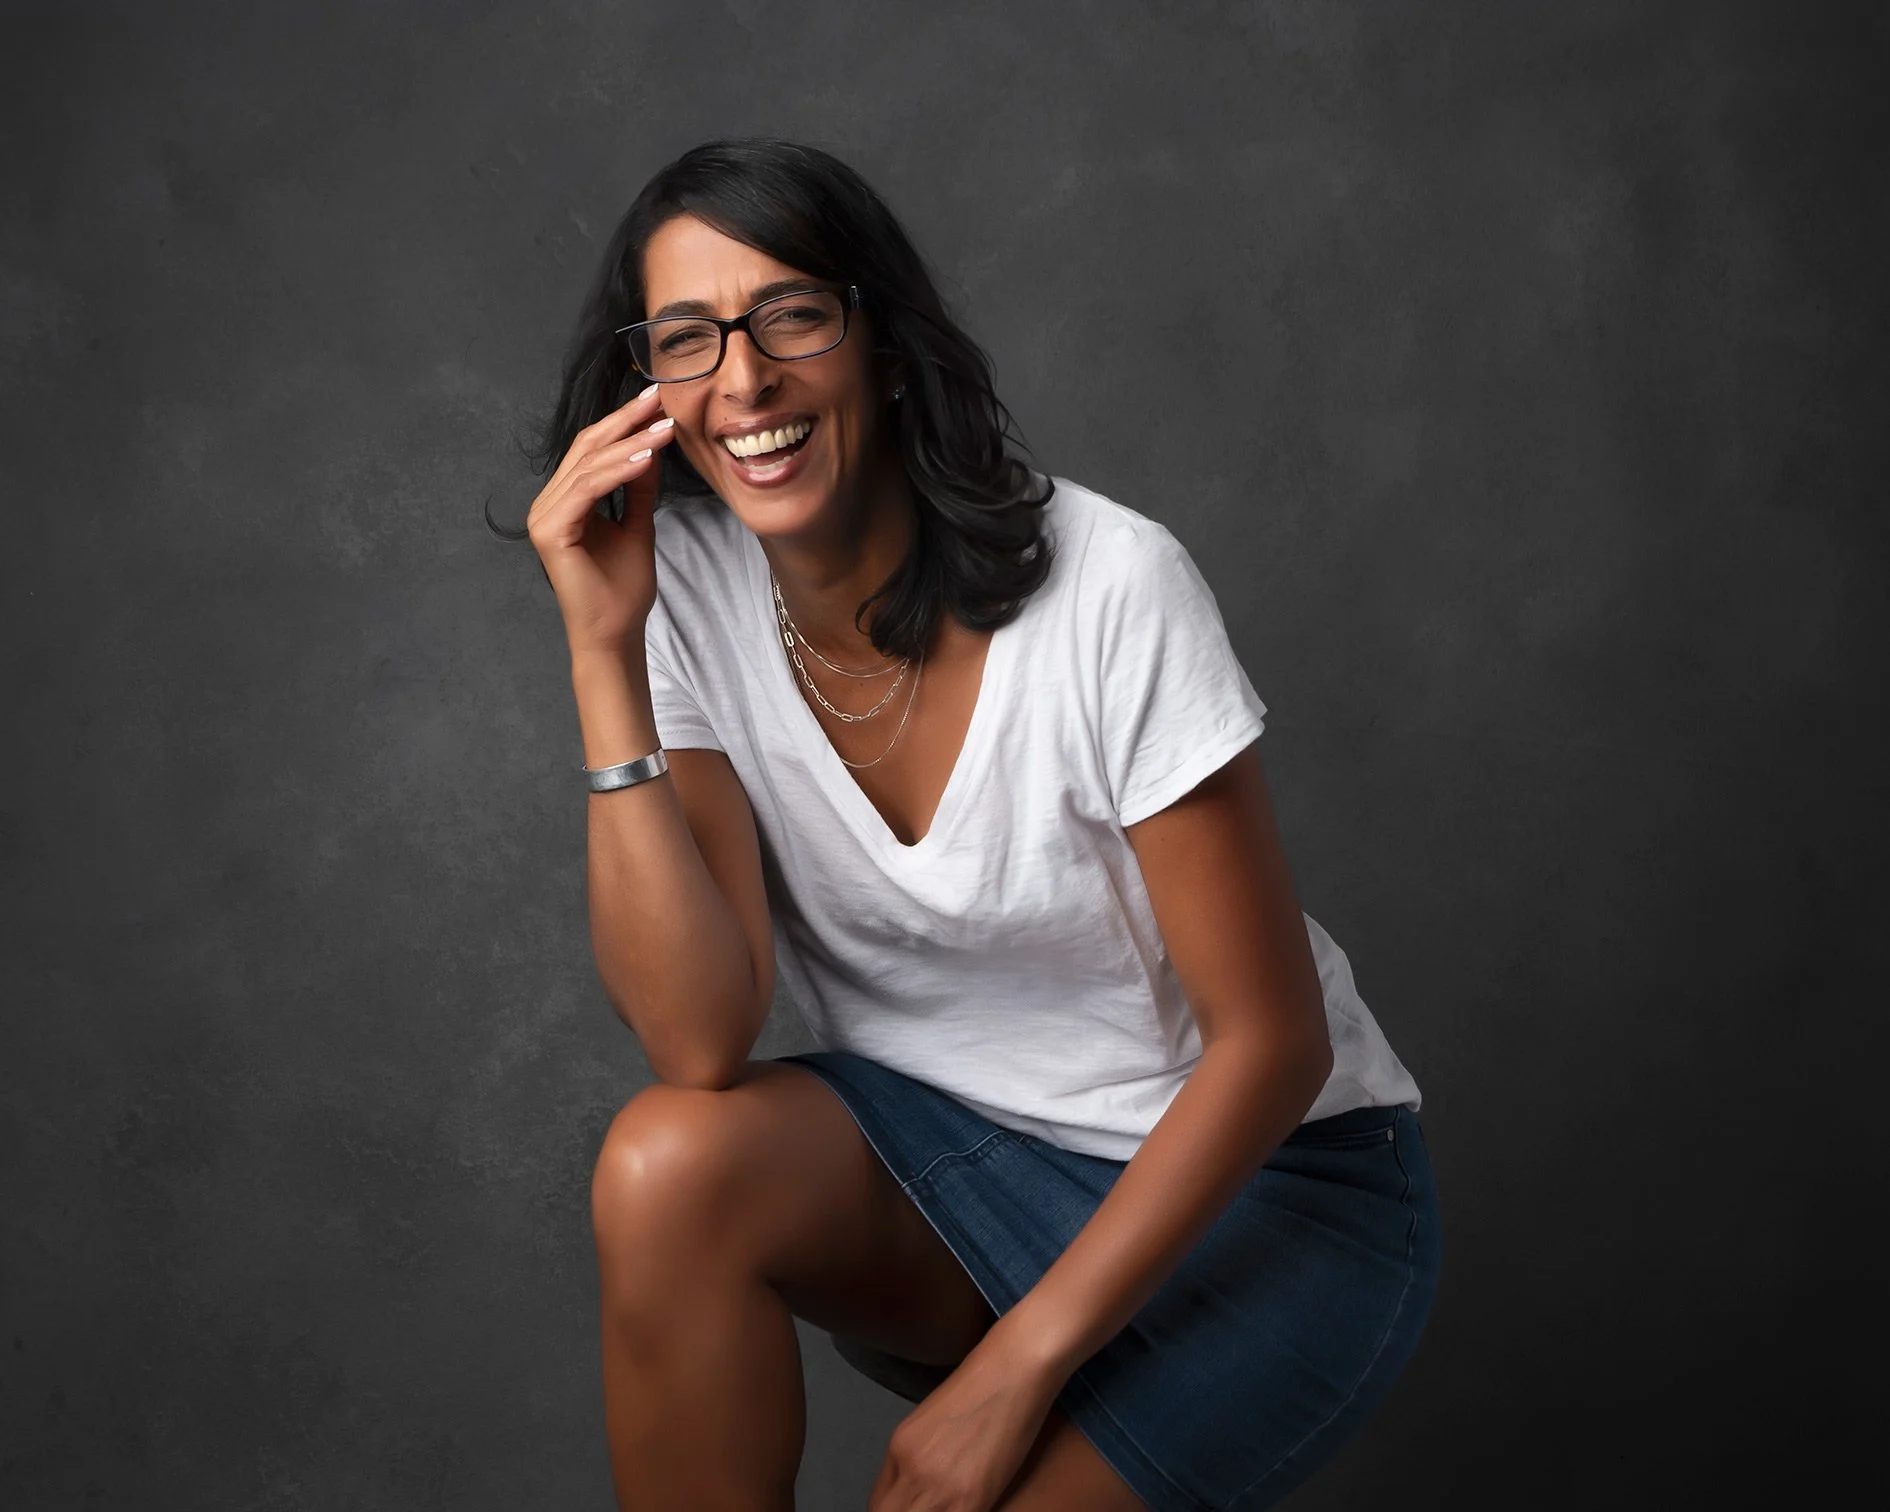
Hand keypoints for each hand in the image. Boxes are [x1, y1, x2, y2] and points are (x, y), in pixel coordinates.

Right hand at [525, 381, 678, 655]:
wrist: (615, 634)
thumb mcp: (638, 526)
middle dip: (626, 421)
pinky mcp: (550, 531)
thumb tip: (650, 446)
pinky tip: (647, 457)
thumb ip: (638, 487)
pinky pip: (588, 489)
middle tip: (660, 398)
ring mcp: (543, 516)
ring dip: (630, 443)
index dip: (624, 422)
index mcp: (564, 501)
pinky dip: (619, 470)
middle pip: (587, 448)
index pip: (592, 450)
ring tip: (665, 428)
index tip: (657, 401)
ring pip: (589, 465)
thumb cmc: (623, 590)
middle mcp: (547, 503)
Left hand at [867, 1323, 1067, 1511]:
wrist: (1013, 1371)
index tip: (909, 1509)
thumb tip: (915, 1487)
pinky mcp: (970, 1501)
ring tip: (948, 1506)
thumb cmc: (982, 1388)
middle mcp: (910, 1470)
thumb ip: (916, 1456)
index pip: (878, 1502)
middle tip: (928, 1509)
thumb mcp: (931, 1421)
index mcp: (898, 1447)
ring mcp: (938, 1488)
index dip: (893, 1511)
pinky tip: (966, 1508)